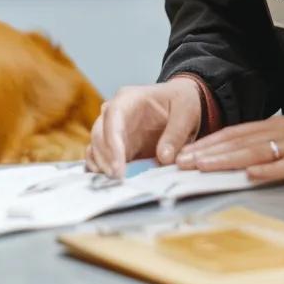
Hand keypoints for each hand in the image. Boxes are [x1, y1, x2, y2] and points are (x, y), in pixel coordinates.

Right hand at [85, 78, 202, 178]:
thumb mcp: (187, 110)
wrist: (184, 103)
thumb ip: (176, 133)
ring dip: (102, 166)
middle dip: (105, 159)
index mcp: (129, 98)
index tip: (118, 168)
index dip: (112, 143)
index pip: (112, 117)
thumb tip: (163, 158)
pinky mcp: (117, 147)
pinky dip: (103, 170)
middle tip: (118, 180)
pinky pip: (101, 158)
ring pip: (96, 147)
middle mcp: (115, 113)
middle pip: (99, 134)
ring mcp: (114, 130)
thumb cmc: (182, 101)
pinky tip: (111, 184)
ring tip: (116, 184)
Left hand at [174, 116, 283, 187]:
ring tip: (204, 167)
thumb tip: (242, 166)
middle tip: (181, 161)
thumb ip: (271, 154)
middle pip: (239, 141)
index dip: (208, 143)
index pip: (234, 134)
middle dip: (208, 151)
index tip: (184, 154)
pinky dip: (269, 170)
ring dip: (227, 159)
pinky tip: (252, 175)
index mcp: (277, 127)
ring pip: (256, 151)